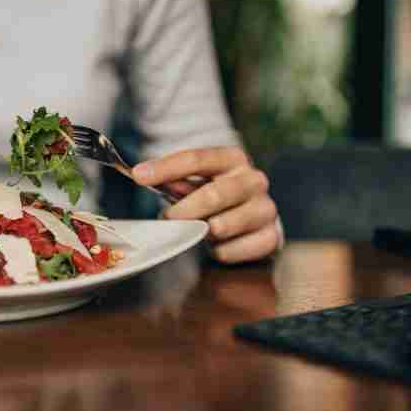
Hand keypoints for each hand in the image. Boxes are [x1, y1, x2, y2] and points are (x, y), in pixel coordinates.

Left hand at [133, 147, 280, 262]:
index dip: (166, 167)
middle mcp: (254, 180)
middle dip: (184, 210)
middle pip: (214, 194)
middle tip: (166, 218)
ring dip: (201, 232)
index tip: (139, 175)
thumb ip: (175, 180)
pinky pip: (232, 249)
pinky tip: (216, 245)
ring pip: (223, 225)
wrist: (255, 224)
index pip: (198, 158)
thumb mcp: (197, 184)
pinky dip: (217, 251)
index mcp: (233, 159)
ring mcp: (266, 209)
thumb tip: (143, 174)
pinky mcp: (270, 237)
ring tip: (196, 231)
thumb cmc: (218, 199)